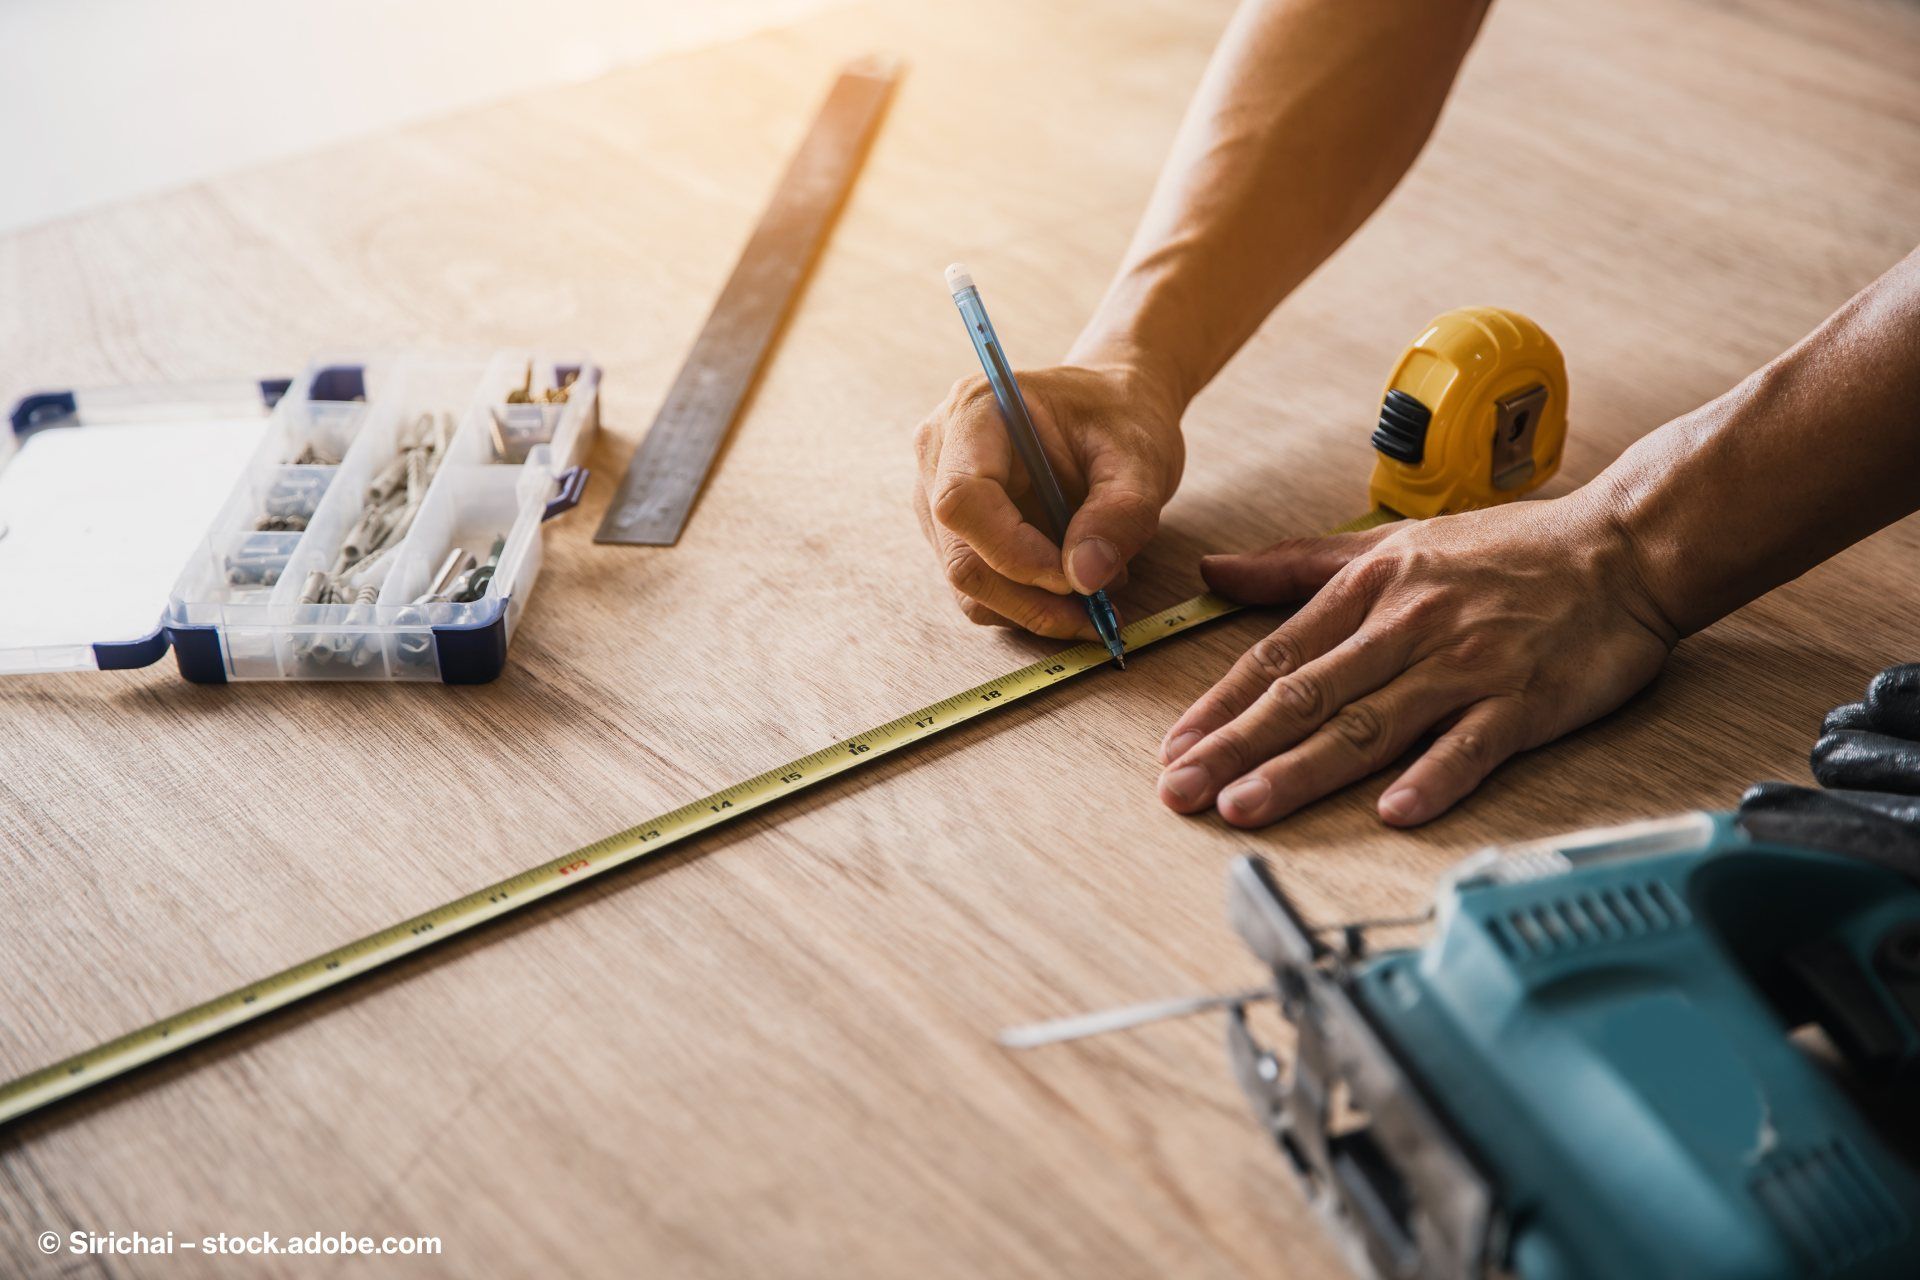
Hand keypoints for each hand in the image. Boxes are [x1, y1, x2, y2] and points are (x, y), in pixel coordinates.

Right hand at [912, 364, 1183, 637]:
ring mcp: (935, 495)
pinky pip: (979, 588)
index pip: (963, 500)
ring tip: (1098, 585)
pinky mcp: (953, 532)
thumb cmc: (1121, 417)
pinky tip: (1074, 580)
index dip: (1014, 552)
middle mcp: (940, 453)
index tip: (1076, 578)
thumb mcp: (1141, 458)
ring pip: (968, 584)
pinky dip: (1028, 603)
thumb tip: (1085, 579)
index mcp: (975, 410)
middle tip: (1097, 611)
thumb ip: (1121, 513)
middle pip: (961, 556)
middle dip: (1030, 598)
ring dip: (1034, 606)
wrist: (1111, 409)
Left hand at [1156, 494, 1677, 826]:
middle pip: (1307, 696)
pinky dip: (1435, 776)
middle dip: (1235, 747)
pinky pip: (1473, 744)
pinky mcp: (1526, 700)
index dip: (1220, 706)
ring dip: (1303, 769)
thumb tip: (1214, 570)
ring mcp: (1466, 666)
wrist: (1625, 547)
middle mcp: (1408, 627)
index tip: (1172, 747)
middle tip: (1179, 792)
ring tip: (1245, 806)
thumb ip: (1298, 564)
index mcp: (1370, 589)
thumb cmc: (1508, 551)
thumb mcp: (1391, 542)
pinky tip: (1394, 811)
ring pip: (1371, 724)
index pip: (1277, 657)